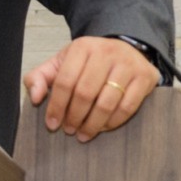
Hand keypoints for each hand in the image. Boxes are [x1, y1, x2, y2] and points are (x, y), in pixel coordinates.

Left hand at [24, 36, 159, 142]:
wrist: (125, 48)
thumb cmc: (88, 62)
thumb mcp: (61, 63)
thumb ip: (40, 77)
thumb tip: (35, 97)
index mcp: (82, 47)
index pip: (65, 81)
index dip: (56, 106)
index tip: (51, 124)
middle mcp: (106, 52)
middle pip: (85, 93)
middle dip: (74, 117)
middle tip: (69, 130)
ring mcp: (128, 64)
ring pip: (107, 103)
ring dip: (92, 124)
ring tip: (83, 134)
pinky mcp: (145, 77)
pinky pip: (127, 107)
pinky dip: (113, 122)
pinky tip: (102, 128)